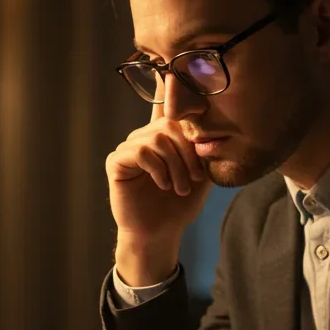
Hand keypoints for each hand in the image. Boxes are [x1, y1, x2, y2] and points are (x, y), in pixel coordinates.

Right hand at [105, 106, 211, 283]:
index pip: (168, 106)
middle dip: (188, 152)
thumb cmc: (180, 206)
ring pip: (157, 139)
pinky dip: (158, 169)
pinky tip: (163, 185)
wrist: (160, 234)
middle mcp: (144, 137)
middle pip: (169, 124)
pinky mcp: (116, 162)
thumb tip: (213, 126)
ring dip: (176, 165)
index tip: (194, 98)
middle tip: (196, 177)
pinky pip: (140, 152)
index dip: (178, 96)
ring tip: (181, 188)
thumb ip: (205, 150)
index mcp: (163, 137)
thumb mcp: (202, 175)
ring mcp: (128, 148)